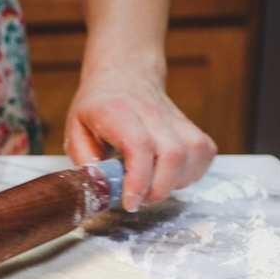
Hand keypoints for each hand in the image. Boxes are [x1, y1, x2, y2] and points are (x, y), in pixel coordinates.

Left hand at [64, 67, 216, 211]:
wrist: (125, 76)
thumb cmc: (99, 107)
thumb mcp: (76, 129)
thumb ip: (84, 159)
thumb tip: (99, 185)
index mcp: (118, 113)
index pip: (139, 146)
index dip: (138, 179)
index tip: (130, 202)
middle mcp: (152, 113)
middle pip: (173, 155)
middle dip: (158, 189)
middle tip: (139, 199)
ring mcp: (177, 119)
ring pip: (194, 155)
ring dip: (176, 183)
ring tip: (153, 187)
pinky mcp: (192, 128)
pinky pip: (204, 155)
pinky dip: (192, 174)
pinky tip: (171, 177)